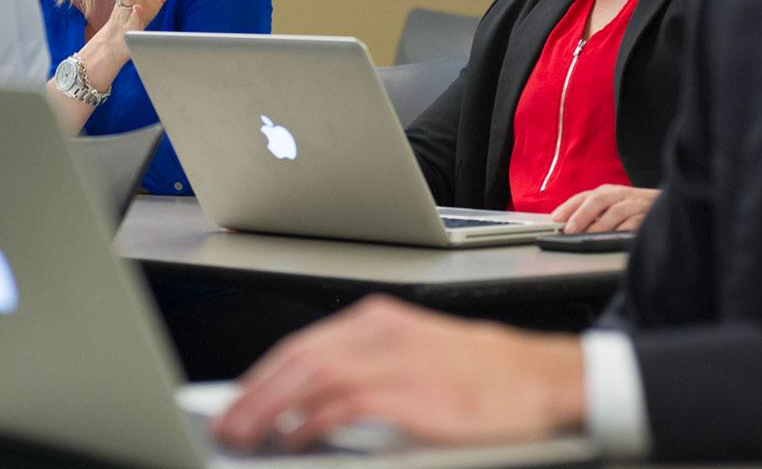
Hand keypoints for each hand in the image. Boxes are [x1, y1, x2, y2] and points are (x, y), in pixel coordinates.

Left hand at [213, 295, 584, 451]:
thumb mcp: (413, 356)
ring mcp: (395, 360)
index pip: (303, 345)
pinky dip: (309, 423)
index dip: (262, 374)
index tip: (236, 398)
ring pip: (310, 377)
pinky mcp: (410, 394)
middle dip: (253, 392)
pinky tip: (292, 440)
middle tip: (225, 422)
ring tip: (241, 435)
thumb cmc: (478, 373)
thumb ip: (362, 369)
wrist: (537, 379)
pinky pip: (343, 405)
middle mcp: (381, 332)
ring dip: (267, 408)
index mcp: (378, 320)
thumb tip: (308, 402)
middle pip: (298, 357)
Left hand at [551, 184, 659, 232]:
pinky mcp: (649, 214)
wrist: (670, 204)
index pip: (583, 197)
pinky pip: (635, 222)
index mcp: (607, 192)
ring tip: (588, 236)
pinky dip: (623, 230)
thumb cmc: (635, 209)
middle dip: (582, 215)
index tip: (555, 219)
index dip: (568, 207)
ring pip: (615, 211)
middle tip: (570, 229)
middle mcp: (620, 194)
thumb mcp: (612, 208)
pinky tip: (613, 238)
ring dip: (600, 225)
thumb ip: (593, 215)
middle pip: (598, 200)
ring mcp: (635, 203)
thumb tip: (567, 227)